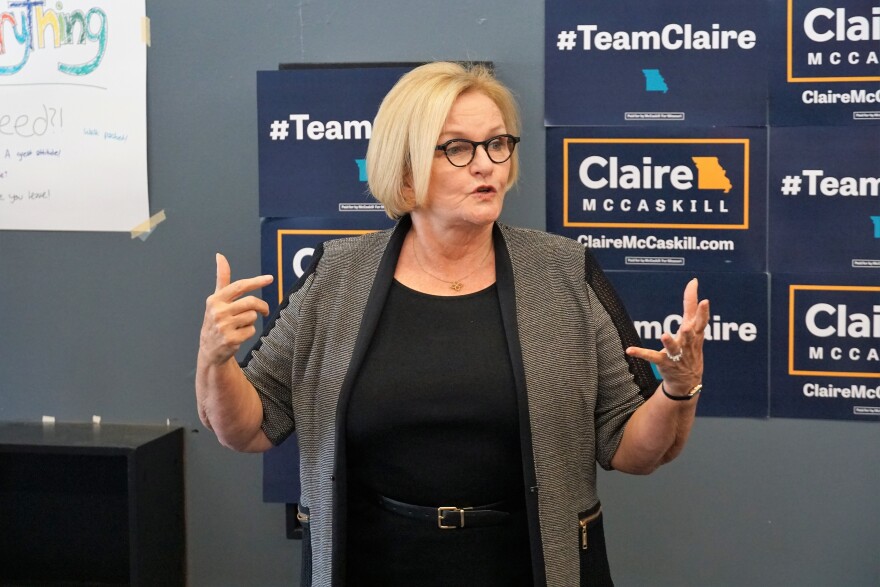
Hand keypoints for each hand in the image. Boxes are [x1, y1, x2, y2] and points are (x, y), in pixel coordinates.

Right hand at [199, 253, 273, 365]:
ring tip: (240, 325)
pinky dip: (249, 332)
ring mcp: (224, 326)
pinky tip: (239, 335)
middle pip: (251, 302)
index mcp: (215, 300)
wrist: (210, 350)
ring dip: (251, 321)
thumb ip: (222, 278)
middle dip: (262, 306)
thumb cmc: (216, 320)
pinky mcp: (231, 339)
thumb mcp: (216, 299)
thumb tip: (220, 256)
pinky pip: (252, 330)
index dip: (256, 281)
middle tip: (265, 310)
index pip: (240, 286)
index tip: (270, 278)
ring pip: (252, 316)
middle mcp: (218, 312)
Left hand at [626, 278, 709, 397]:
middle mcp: (687, 344)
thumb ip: (691, 307)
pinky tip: (629, 350)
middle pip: (690, 336)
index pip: (701, 320)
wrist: (688, 381)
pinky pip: (651, 356)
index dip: (702, 309)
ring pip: (673, 348)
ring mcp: (676, 354)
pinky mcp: (664, 362)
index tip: (702, 296)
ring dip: (669, 343)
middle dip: (689, 331)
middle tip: (687, 326)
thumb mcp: (694, 329)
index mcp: (695, 335)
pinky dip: (640, 353)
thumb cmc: (690, 349)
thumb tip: (693, 282)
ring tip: (664, 336)